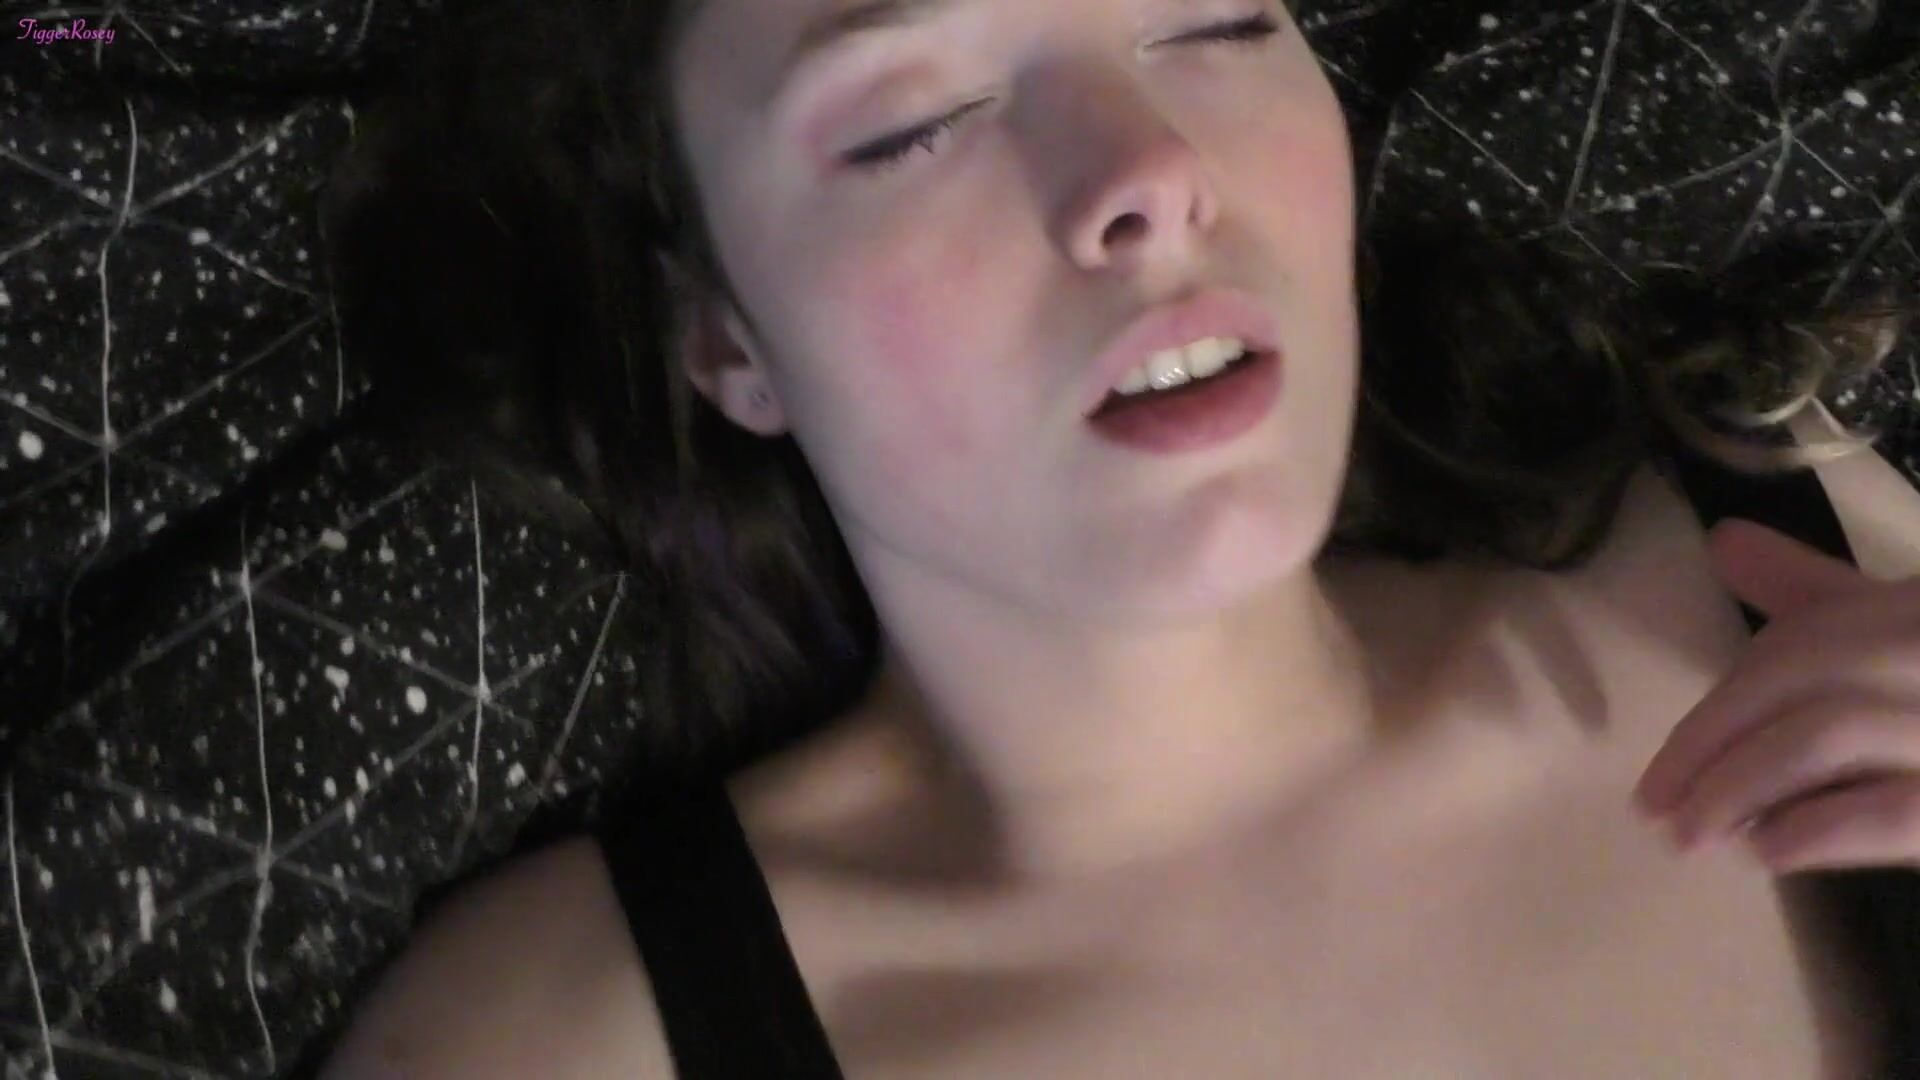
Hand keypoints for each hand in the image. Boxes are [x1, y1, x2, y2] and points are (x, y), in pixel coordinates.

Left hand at [1632, 517, 1919, 873]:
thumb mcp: (1908, 619)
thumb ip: (1822, 593)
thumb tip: (1725, 541)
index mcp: (1918, 608)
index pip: (1803, 639)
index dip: (1721, 704)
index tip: (1660, 766)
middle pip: (1799, 677)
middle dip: (1710, 743)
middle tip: (1652, 806)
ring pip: (1826, 734)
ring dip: (1739, 786)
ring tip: (1694, 834)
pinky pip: (1885, 810)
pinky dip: (1813, 829)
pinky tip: (1770, 851)